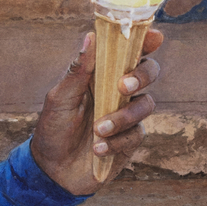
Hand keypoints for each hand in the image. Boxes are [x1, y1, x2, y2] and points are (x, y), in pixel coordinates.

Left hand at [29, 28, 162, 195]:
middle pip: (148, 72)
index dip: (144, 40)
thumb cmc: (53, 127)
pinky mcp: (130, 140)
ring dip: (123, 116)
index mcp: (101, 74)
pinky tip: (97, 148)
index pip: (126, 51)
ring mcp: (126, 114)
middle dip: (142, 75)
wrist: (52, 169)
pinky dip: (116, 141)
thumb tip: (90, 36)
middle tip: (124, 86)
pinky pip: (136, 134)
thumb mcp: (59, 98)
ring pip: (145, 104)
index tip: (154, 37)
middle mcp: (118, 90)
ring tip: (98, 129)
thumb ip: (78, 71)